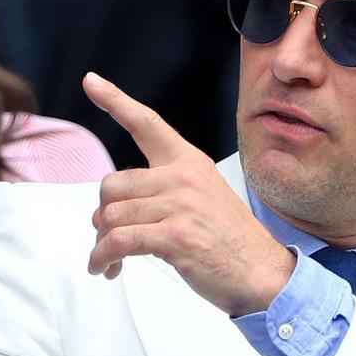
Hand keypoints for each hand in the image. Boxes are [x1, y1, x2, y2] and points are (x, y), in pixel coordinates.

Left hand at [83, 73, 294, 315]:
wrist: (263, 273)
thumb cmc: (231, 242)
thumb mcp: (203, 200)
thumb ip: (160, 194)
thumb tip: (105, 213)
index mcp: (191, 163)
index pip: (148, 124)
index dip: (116, 101)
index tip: (92, 81)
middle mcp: (184, 177)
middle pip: (112, 184)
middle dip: (104, 215)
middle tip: (110, 239)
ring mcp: (180, 205)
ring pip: (111, 215)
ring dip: (102, 244)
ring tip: (109, 260)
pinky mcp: (175, 235)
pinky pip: (119, 241)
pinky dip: (104, 258)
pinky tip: (107, 269)